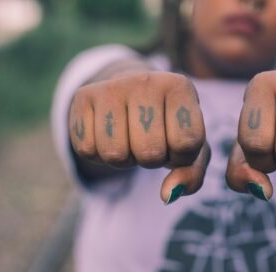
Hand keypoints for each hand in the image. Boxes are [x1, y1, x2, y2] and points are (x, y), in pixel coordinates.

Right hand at [69, 72, 208, 203]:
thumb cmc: (169, 126)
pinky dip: (99, 155)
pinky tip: (110, 135)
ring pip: (115, 154)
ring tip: (131, 139)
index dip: (181, 156)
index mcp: (179, 86)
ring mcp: (112, 86)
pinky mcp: (83, 96)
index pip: (186, 143)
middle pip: (149, 152)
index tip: (177, 141)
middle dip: (152, 160)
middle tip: (152, 141)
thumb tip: (167, 194)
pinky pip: (87, 149)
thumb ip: (191, 175)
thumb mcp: (191, 149)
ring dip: (125, 160)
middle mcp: (146, 80)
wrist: (136, 95)